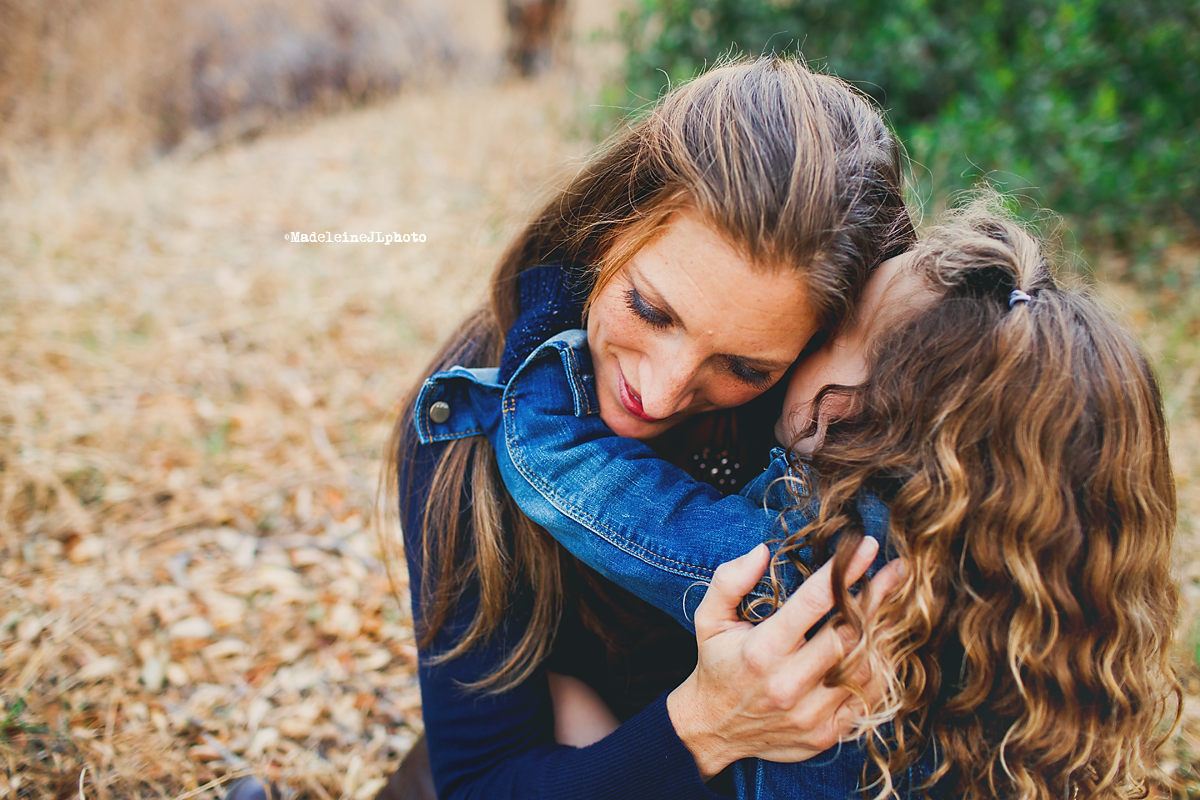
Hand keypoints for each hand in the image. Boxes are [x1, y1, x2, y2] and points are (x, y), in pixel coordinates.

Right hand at [666, 538, 902, 778]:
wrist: (714, 729)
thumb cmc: (717, 664)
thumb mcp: (709, 618)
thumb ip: (729, 581)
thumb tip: (761, 552)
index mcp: (762, 650)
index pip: (815, 600)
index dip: (846, 570)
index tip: (867, 546)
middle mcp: (788, 682)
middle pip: (850, 632)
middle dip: (878, 596)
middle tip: (898, 570)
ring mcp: (810, 712)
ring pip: (866, 667)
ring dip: (885, 632)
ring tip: (899, 604)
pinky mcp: (826, 734)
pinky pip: (869, 699)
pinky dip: (883, 671)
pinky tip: (889, 647)